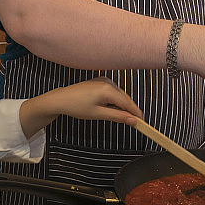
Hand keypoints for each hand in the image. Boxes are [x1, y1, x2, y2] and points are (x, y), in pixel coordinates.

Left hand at [20, 77, 142, 137]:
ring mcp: (104, 80)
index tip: (143, 123)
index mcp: (108, 89)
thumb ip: (118, 117)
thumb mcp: (99, 114)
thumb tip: (133, 121)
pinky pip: (113, 92)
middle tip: (135, 124)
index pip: (128, 103)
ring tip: (122, 119)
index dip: (136, 113)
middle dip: (130, 110)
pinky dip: (115, 101)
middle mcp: (108, 82)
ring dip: (122, 106)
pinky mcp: (99, 82)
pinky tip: (112, 109)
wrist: (60, 99)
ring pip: (119, 95)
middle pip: (125, 98)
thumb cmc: (77, 107)